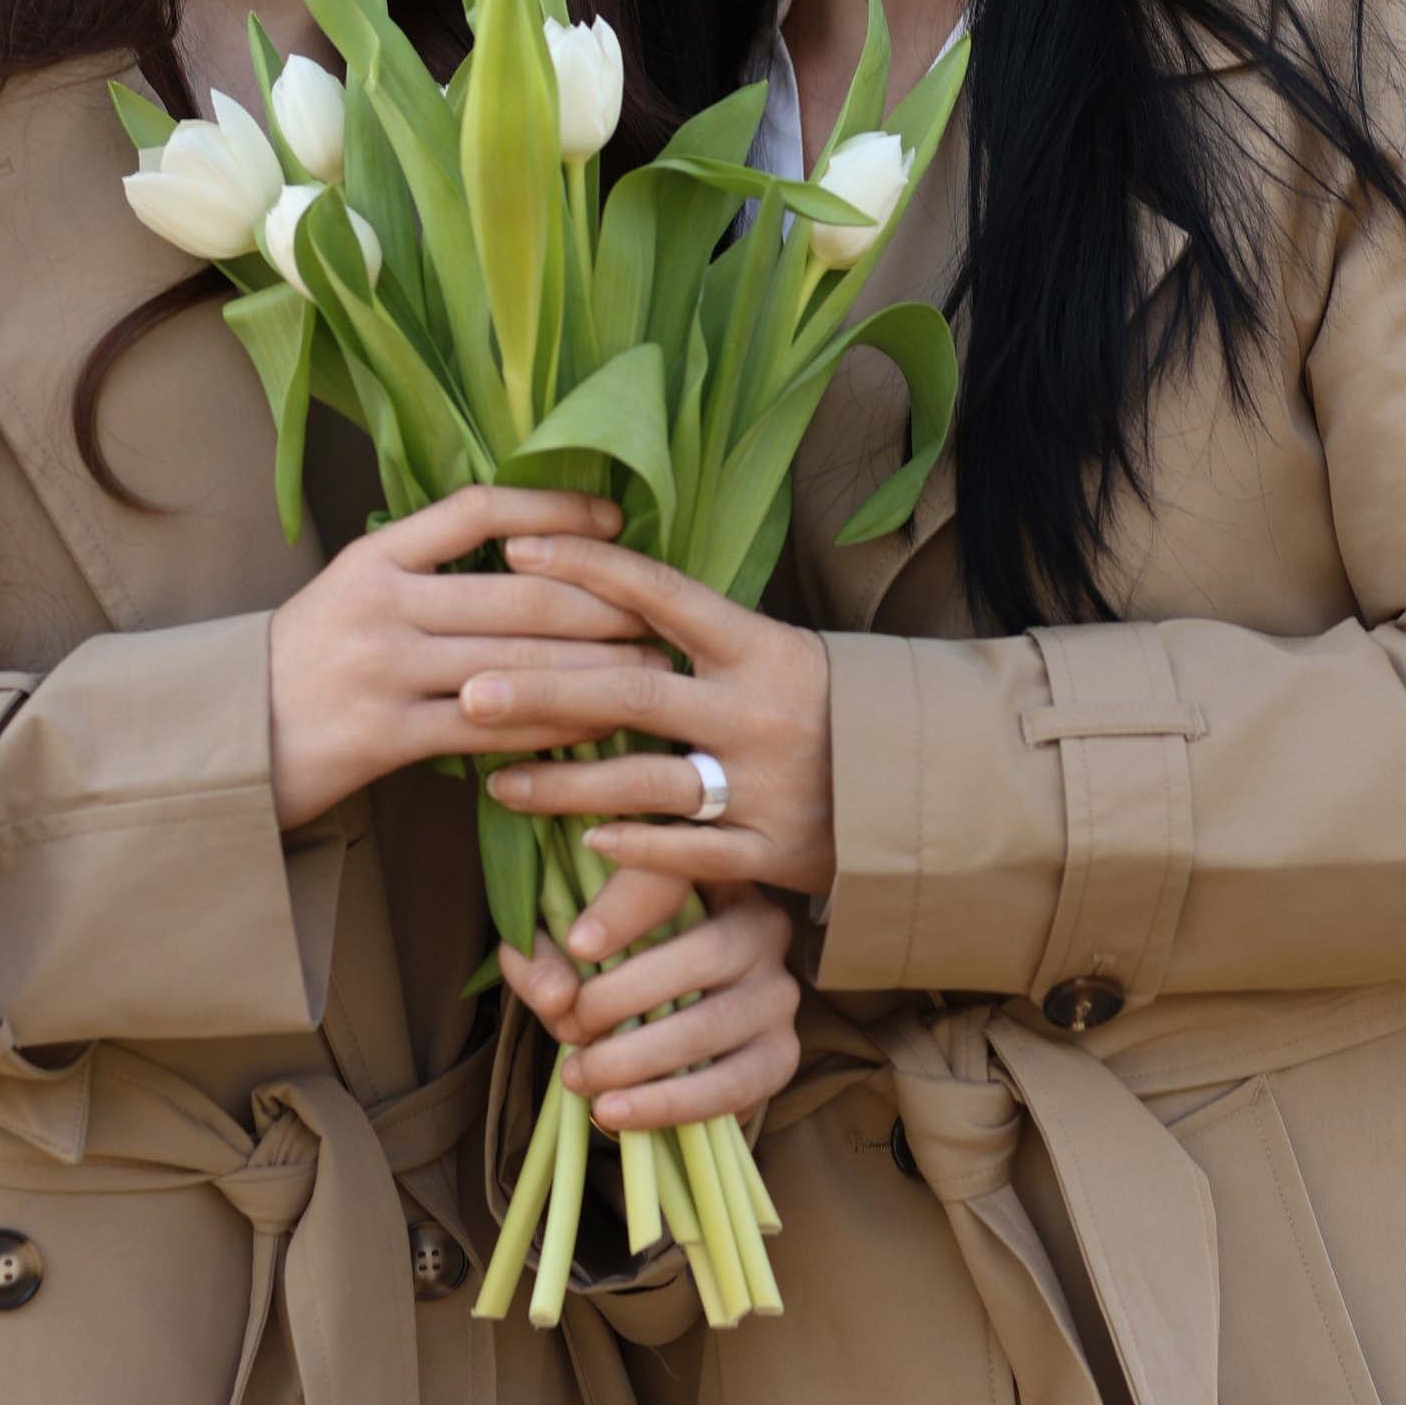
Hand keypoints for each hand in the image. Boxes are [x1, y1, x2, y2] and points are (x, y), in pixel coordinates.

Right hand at [266, 485, 645, 829]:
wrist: (226, 737)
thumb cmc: (306, 660)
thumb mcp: (352, 589)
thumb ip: (427, 568)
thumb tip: (536, 554)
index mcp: (375, 557)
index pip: (478, 509)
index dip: (554, 508)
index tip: (615, 521)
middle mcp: (381, 604)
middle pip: (521, 594)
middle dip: (606, 606)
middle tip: (661, 615)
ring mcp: (383, 670)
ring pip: (520, 662)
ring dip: (598, 668)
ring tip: (650, 669)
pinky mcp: (387, 735)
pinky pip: (494, 727)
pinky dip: (553, 724)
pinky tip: (595, 725)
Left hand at [462, 536, 835, 949]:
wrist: (938, 783)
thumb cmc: (839, 707)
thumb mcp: (785, 653)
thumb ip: (706, 638)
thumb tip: (608, 592)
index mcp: (760, 646)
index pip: (660, 593)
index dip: (587, 567)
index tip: (514, 551)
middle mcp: (758, 709)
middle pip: (632, 689)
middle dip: (543, 690)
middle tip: (467, 689)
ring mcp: (766, 783)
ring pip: (646, 781)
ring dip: (565, 784)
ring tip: (496, 782)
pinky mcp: (777, 851)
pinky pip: (693, 853)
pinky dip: (637, 848)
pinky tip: (582, 843)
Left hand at [499, 885, 800, 1132]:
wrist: (669, 1029)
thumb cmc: (616, 968)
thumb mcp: (574, 950)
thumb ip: (548, 962)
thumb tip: (551, 996)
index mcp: (711, 876)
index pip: (678, 877)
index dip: (626, 909)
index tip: (576, 945)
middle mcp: (759, 926)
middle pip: (702, 955)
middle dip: (621, 999)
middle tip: (568, 1028)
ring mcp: (777, 993)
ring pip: (711, 1025)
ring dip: (636, 1060)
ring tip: (580, 1078)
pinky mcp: (780, 1055)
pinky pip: (730, 1086)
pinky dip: (667, 1104)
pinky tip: (616, 1112)